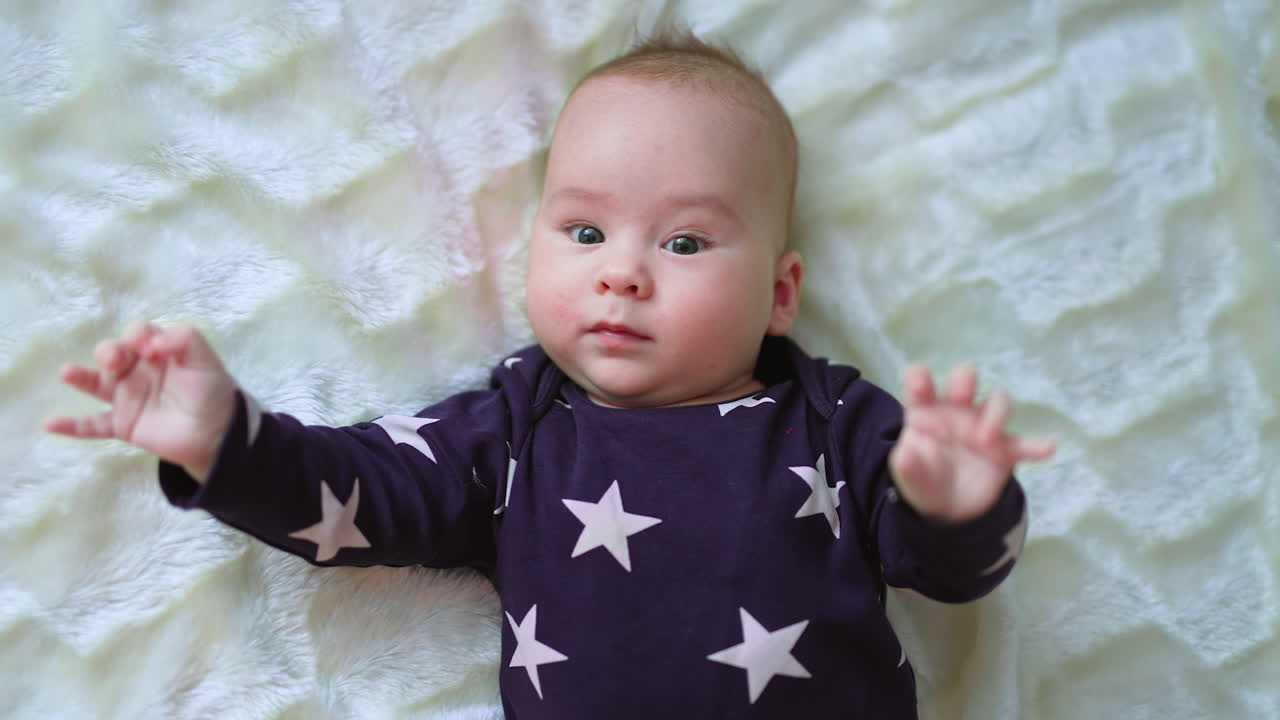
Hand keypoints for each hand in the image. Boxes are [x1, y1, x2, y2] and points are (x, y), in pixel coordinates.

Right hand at [44, 322, 237, 478]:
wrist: (217, 435)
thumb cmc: (211, 392)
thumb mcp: (206, 360)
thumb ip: (185, 339)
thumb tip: (156, 339)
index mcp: (157, 352)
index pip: (138, 333)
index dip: (139, 335)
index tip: (151, 348)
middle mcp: (138, 370)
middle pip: (113, 352)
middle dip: (109, 351)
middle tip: (116, 360)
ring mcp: (127, 397)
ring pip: (95, 383)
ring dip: (80, 376)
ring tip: (67, 372)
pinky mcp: (122, 425)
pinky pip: (92, 425)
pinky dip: (72, 425)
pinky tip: (50, 423)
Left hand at [888, 364, 1054, 523]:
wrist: (947, 509)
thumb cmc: (923, 478)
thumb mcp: (908, 475)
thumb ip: (906, 464)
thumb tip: (905, 453)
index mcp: (925, 410)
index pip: (919, 381)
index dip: (919, 377)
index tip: (920, 385)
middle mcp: (955, 410)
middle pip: (963, 381)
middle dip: (964, 380)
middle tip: (962, 395)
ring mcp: (982, 426)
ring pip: (996, 402)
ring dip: (995, 414)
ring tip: (986, 441)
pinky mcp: (1004, 449)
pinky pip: (1022, 443)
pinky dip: (1034, 445)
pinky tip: (1047, 448)